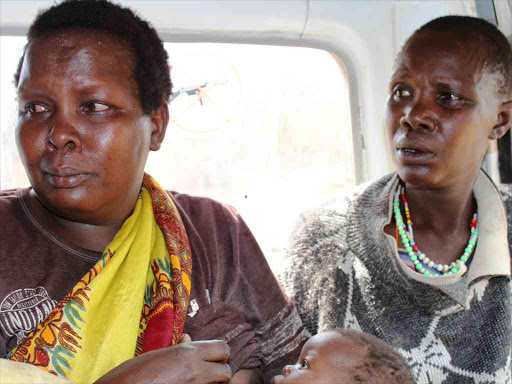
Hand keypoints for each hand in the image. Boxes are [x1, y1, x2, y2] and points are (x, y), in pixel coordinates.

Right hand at [95, 339, 231, 383]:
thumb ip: (177, 348)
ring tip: (194, 381)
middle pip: (226, 371)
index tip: (212, 358)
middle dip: (219, 372)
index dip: (220, 354)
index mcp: (188, 353)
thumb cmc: (132, 374)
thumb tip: (188, 338)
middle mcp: (195, 371)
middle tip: (206, 373)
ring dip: (210, 383)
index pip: (223, 348)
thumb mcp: (156, 354)